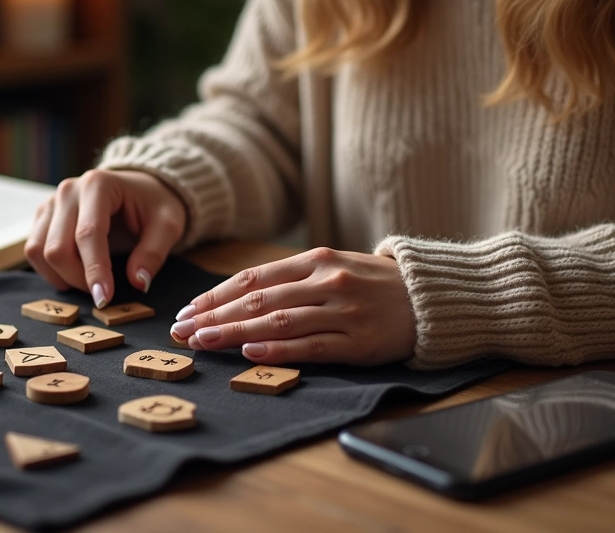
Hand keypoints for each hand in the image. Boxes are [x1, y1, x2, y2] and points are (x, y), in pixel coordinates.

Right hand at [24, 169, 186, 307]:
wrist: (140, 188)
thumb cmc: (154, 205)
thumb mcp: (167, 225)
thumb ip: (153, 253)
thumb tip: (138, 282)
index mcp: (98, 185)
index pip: (88, 234)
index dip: (95, 270)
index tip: (104, 299)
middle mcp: (68, 190)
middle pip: (57, 247)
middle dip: (78, 279)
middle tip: (103, 292)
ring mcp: (51, 202)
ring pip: (38, 251)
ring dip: (61, 276)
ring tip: (88, 282)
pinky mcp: (43, 216)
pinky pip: (33, 250)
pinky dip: (50, 270)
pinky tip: (73, 274)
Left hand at [170, 248, 415, 365]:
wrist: (432, 297)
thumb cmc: (375, 284)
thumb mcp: (335, 267)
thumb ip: (293, 280)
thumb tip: (240, 297)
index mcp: (316, 260)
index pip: (252, 278)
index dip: (215, 296)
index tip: (186, 311)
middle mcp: (326, 281)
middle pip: (258, 299)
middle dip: (214, 316)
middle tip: (181, 332)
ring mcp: (342, 311)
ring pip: (278, 322)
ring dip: (235, 332)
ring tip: (203, 342)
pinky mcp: (358, 341)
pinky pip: (311, 346)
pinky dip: (278, 349)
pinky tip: (251, 353)